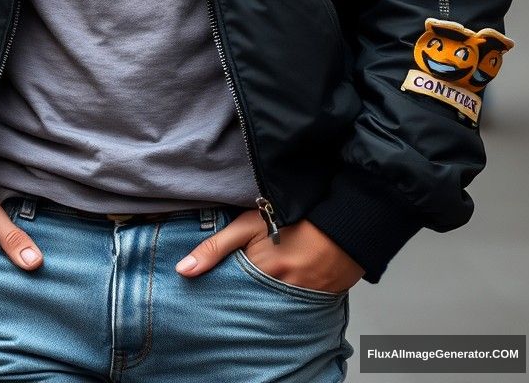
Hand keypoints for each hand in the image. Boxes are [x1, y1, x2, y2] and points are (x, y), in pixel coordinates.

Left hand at [175, 212, 364, 293]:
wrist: (345, 222)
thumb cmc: (296, 217)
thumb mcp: (248, 224)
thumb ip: (215, 248)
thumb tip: (183, 271)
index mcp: (258, 273)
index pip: (229, 295)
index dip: (220, 292)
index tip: (211, 292)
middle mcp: (278, 293)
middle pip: (249, 306)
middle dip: (240, 302)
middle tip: (237, 291)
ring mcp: (298, 301)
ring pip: (270, 310)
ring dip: (262, 303)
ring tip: (258, 290)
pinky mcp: (315, 304)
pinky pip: (292, 312)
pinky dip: (283, 305)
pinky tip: (278, 294)